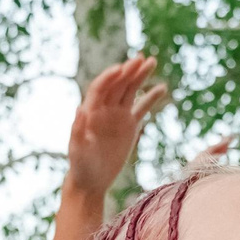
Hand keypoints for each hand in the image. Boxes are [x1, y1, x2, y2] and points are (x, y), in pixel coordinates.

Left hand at [65, 55, 170, 196]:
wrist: (91, 180)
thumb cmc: (80, 166)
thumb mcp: (77, 149)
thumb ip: (78, 130)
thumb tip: (79, 109)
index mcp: (91, 111)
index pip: (101, 88)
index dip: (110, 76)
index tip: (122, 68)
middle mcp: (104, 109)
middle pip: (118, 84)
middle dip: (129, 71)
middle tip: (142, 59)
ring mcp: (118, 116)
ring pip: (130, 91)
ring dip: (140, 76)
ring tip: (152, 61)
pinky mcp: (129, 126)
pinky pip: (142, 108)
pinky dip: (151, 98)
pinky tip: (163, 87)